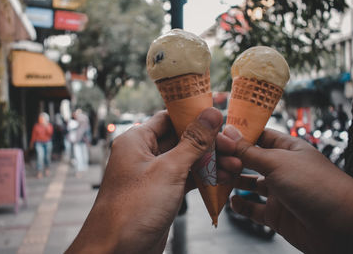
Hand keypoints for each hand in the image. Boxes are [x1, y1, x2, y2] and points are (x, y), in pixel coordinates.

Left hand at [66, 108, 223, 253]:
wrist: (117, 252)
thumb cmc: (132, 209)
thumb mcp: (168, 170)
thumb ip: (193, 142)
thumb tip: (211, 115)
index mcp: (137, 140)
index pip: (169, 117)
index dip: (194, 113)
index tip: (219, 112)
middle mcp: (144, 154)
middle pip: (181, 138)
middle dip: (208, 141)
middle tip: (233, 144)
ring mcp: (154, 174)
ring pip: (186, 159)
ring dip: (210, 161)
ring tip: (235, 163)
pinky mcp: (162, 192)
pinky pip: (186, 178)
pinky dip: (203, 177)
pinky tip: (224, 177)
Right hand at [217, 126, 352, 253]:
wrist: (340, 227)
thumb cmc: (318, 187)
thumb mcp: (278, 162)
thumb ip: (250, 151)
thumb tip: (229, 134)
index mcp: (288, 149)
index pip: (259, 136)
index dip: (240, 135)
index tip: (219, 134)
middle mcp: (282, 169)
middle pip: (251, 160)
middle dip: (232, 159)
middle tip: (216, 160)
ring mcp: (279, 192)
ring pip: (249, 184)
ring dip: (233, 181)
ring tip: (219, 179)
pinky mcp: (276, 214)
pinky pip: (253, 208)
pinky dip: (241, 206)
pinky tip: (233, 202)